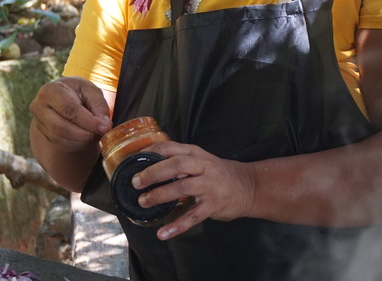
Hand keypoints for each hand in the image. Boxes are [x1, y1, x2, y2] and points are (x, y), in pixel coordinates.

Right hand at [29, 76, 110, 151]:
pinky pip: (60, 143)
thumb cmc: (78, 92)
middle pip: (61, 127)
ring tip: (96, 134)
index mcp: (51, 90)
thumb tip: (105, 125)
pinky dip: (76, 143)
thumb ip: (99, 105)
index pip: (69, 109)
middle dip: (85, 133)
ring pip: (60, 138)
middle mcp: (39, 106)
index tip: (105, 127)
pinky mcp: (43, 134)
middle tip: (102, 133)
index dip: (88, 121)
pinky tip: (87, 138)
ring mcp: (39, 122)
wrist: (63, 97)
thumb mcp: (91, 91)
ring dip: (81, 140)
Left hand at [130, 141, 255, 240]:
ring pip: (182, 188)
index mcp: (196, 153)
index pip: (171, 147)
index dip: (151, 152)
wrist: (247, 185)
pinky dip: (177, 225)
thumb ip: (179, 161)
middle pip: (176, 165)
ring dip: (161, 195)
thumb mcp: (201, 160)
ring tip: (143, 202)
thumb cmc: (218, 172)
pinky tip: (163, 233)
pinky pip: (193, 216)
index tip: (134, 159)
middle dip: (154, 172)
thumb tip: (149, 167)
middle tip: (136, 181)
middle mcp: (202, 166)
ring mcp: (209, 185)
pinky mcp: (213, 205)